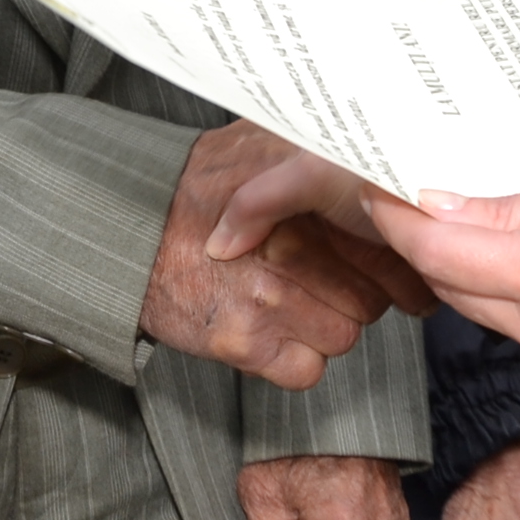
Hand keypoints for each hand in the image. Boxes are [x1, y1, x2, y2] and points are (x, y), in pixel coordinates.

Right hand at [143, 122, 408, 388]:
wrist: (126, 232)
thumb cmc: (194, 190)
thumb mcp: (257, 148)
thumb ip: (313, 157)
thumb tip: (377, 165)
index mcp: (305, 194)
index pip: (388, 244)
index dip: (393, 262)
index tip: (390, 269)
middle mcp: (292, 244)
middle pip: (373, 296)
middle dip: (357, 294)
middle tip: (324, 281)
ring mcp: (268, 296)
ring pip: (344, 335)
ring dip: (326, 326)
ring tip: (291, 301)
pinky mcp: (243, 341)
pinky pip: (307, 371)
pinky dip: (295, 359)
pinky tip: (271, 330)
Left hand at [361, 169, 519, 387]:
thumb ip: (504, 208)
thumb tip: (439, 208)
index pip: (440, 254)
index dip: (399, 224)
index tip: (376, 194)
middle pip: (450, 288)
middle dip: (425, 245)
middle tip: (410, 201)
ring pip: (478, 311)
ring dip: (462, 271)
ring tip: (462, 223)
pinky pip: (513, 330)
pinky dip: (501, 296)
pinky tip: (511, 261)